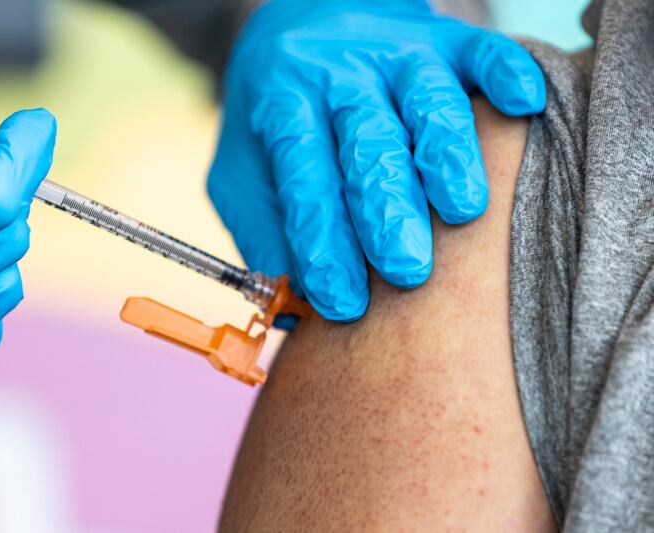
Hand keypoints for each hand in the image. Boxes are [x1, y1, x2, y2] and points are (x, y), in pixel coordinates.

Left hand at [208, 0, 544, 320]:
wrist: (300, 27)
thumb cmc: (275, 123)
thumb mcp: (245, 175)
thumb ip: (265, 236)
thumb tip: (291, 307)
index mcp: (282, 107)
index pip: (304, 177)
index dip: (323, 240)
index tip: (343, 301)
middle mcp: (337, 74)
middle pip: (367, 141)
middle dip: (387, 208)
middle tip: (405, 270)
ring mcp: (392, 52)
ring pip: (426, 101)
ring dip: (446, 155)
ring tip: (464, 211)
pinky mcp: (441, 37)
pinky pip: (478, 48)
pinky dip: (505, 71)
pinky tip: (523, 102)